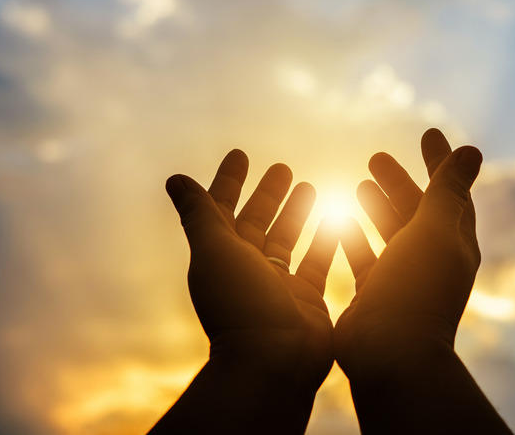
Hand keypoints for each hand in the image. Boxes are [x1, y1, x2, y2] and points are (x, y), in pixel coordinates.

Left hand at [151, 150, 337, 433]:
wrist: (274, 361)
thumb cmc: (240, 303)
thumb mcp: (214, 251)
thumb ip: (198, 214)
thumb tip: (175, 178)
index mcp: (221, 256)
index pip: (223, 209)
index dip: (229, 181)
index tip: (241, 154)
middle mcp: (248, 269)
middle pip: (258, 222)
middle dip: (268, 195)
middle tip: (283, 167)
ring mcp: (278, 285)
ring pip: (288, 240)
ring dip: (297, 214)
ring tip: (310, 186)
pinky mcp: (307, 300)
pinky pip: (317, 263)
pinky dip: (326, 241)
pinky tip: (338, 218)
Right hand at [334, 128, 481, 378]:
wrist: (390, 353)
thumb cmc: (416, 288)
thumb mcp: (435, 230)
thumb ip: (448, 189)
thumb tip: (473, 150)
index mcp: (454, 243)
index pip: (450, 192)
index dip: (441, 163)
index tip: (428, 133)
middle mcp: (430, 260)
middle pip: (416, 211)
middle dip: (399, 183)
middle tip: (375, 156)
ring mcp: (401, 279)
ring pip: (389, 233)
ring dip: (376, 207)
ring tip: (359, 183)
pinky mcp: (374, 294)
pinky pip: (364, 258)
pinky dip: (353, 237)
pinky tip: (337, 220)